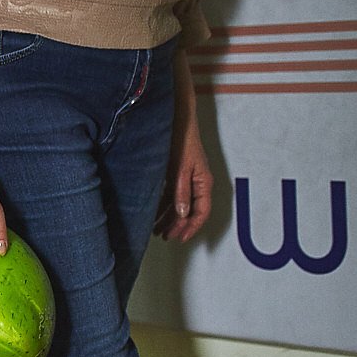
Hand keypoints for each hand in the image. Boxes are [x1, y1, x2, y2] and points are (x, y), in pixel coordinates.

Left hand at [156, 67, 214, 240]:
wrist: (178, 119)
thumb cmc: (183, 140)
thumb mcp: (181, 168)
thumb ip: (181, 191)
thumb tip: (183, 214)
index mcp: (203, 182)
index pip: (201, 211)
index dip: (191, 227)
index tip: (180, 238)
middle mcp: (196, 182)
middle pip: (189, 210)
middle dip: (178, 225)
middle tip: (165, 236)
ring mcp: (186, 177)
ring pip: (179, 203)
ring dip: (169, 216)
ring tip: (156, 228)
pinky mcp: (177, 171)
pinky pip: (172, 194)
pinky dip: (164, 204)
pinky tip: (153, 211)